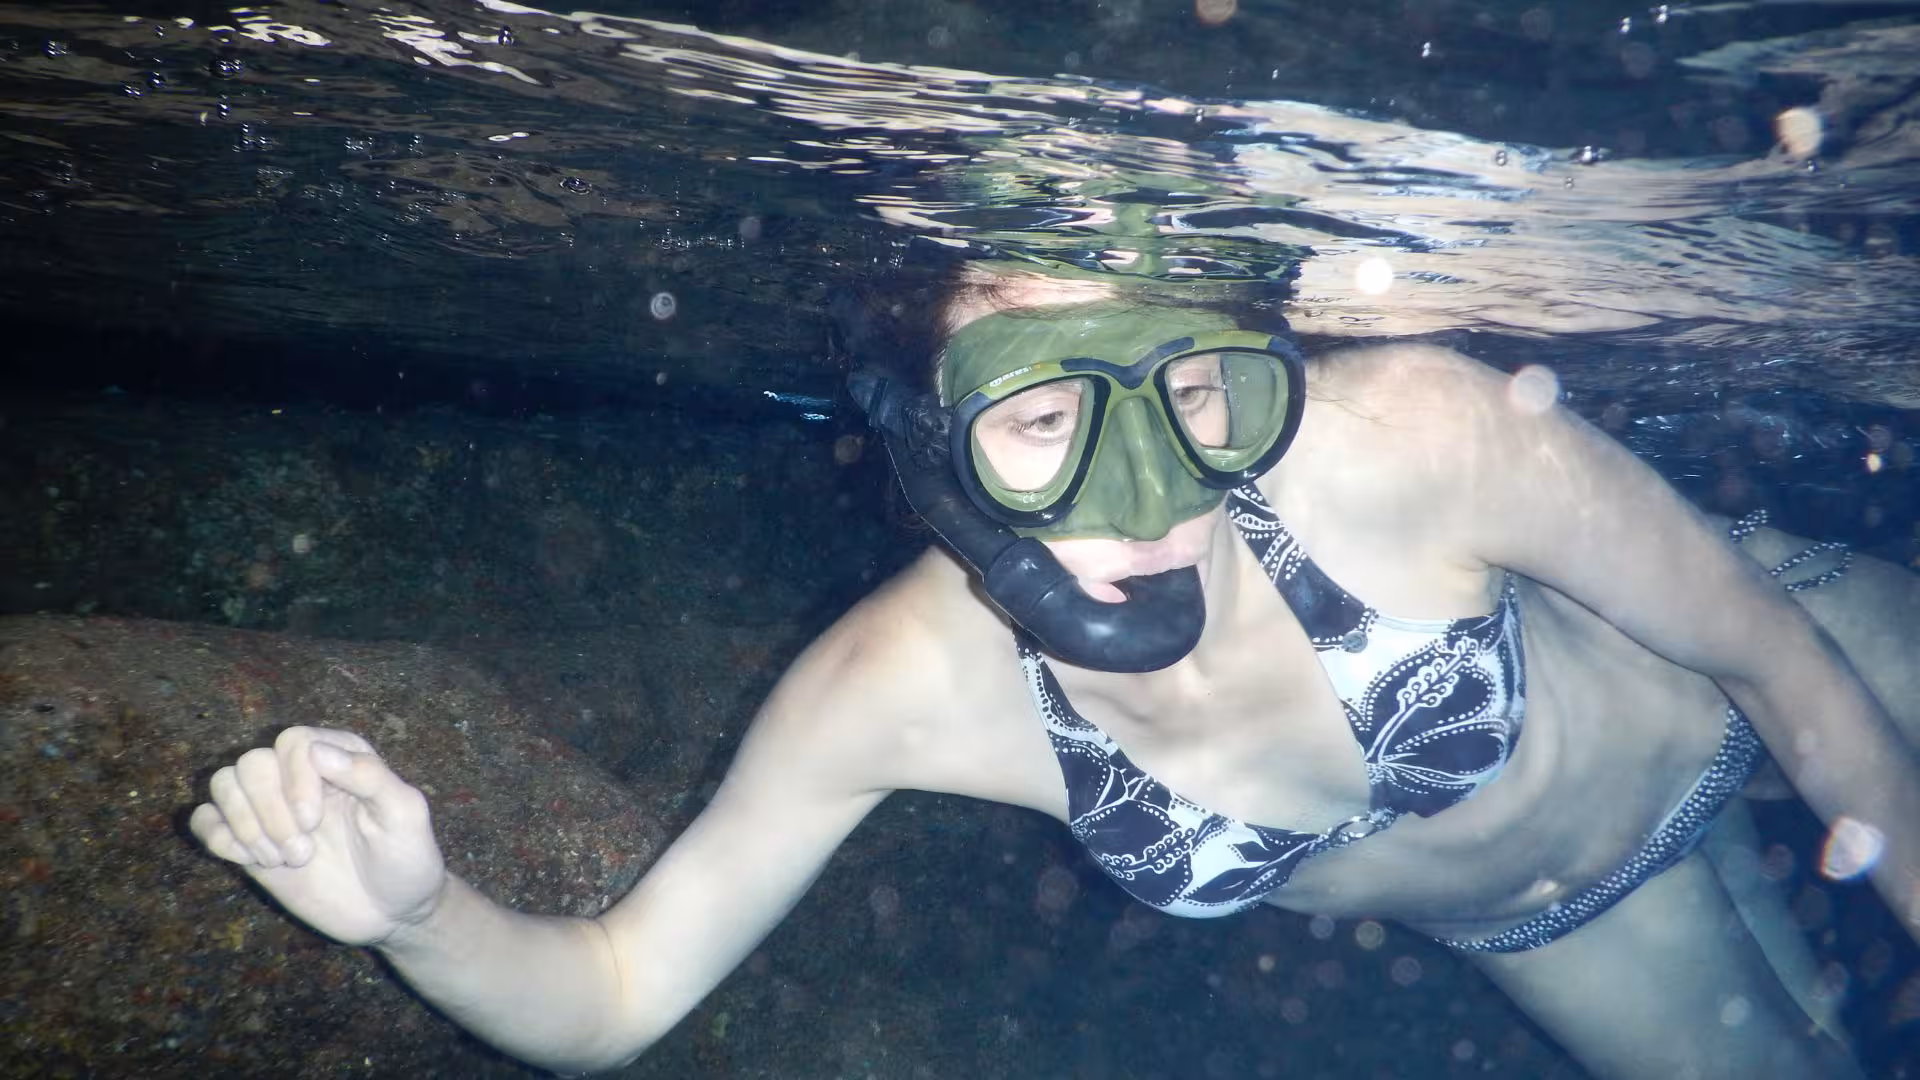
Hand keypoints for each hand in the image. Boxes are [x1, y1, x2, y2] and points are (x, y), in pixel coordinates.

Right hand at [190, 726, 446, 945]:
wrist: (393, 913)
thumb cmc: (407, 859)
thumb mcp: (405, 815)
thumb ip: (370, 776)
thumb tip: (316, 750)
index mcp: (340, 756)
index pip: (293, 742)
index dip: (294, 779)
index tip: (314, 822)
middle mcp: (301, 774)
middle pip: (251, 763)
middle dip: (270, 811)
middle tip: (303, 851)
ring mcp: (272, 808)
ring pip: (224, 785)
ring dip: (246, 827)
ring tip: (284, 859)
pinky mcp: (250, 841)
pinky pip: (206, 821)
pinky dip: (220, 839)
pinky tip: (256, 862)